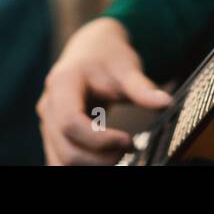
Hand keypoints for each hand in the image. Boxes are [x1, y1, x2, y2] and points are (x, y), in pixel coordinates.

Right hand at [36, 17, 171, 164]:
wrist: (92, 48)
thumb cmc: (108, 56)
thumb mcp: (127, 67)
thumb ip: (143, 88)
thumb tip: (166, 103)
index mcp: (62, 84)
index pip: (71, 123)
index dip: (99, 140)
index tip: (129, 140)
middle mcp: (47, 105)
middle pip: (66, 148)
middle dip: (99, 158)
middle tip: (130, 150)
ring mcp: (47, 122)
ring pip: (61, 160)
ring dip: (91, 165)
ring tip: (121, 155)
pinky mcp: (53, 133)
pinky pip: (61, 160)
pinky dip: (84, 165)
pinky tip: (107, 158)